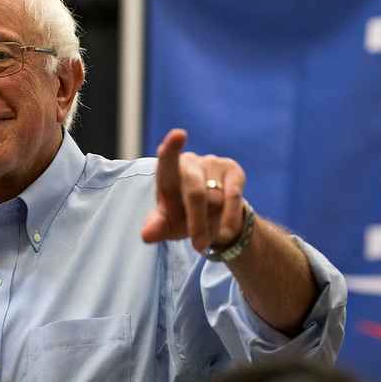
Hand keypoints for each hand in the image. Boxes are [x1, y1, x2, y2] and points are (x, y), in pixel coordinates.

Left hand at [141, 129, 246, 251]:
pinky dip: (231, 218)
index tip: (178, 134)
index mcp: (167, 173)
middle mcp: (189, 162)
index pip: (167, 159)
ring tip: (207, 239)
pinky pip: (234, 197)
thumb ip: (157, 228)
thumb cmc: (182, 218)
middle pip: (195, 192)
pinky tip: (226, 231)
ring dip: (214, 224)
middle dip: (196, 222)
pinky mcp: (233, 170)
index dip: (172, 148)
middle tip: (198, 246)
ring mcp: (212, 163)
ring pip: (216, 198)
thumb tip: (146, 235)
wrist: (214, 219)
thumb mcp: (168, 226)